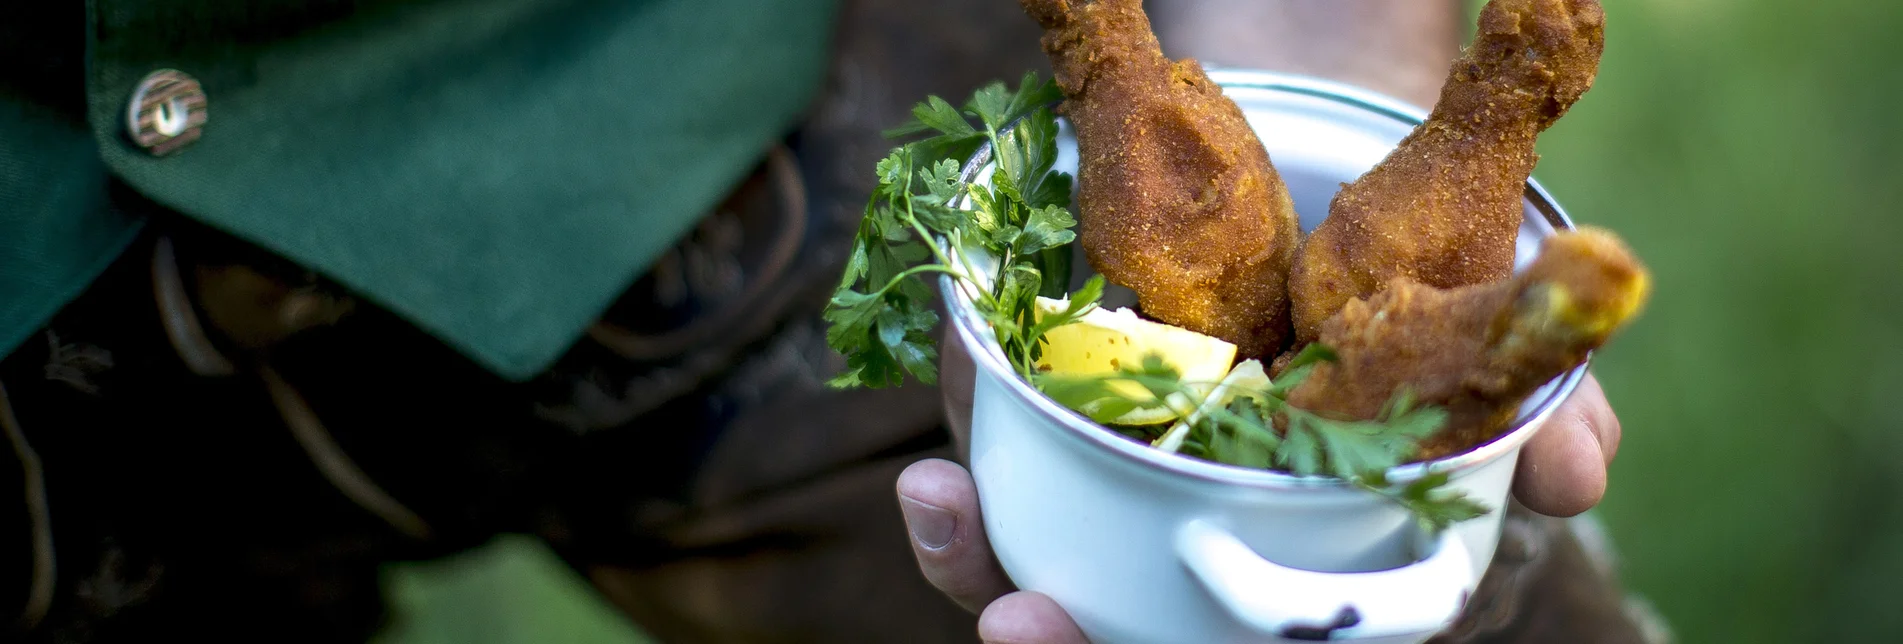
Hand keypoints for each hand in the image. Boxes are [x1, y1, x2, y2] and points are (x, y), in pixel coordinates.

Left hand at [898, 329, 1623, 641]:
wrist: (1330, 183)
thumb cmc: (1418, 303)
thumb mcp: (1485, 361)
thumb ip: (1538, 421)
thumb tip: (1576, 477)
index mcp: (1297, 569)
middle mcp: (1194, 552)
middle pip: (1119, 635)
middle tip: (1026, 628)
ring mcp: (1115, 492)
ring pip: (1032, 571)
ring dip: (974, 561)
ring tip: (942, 502)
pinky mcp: (1052, 416)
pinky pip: (995, 456)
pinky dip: (966, 453)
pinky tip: (951, 422)